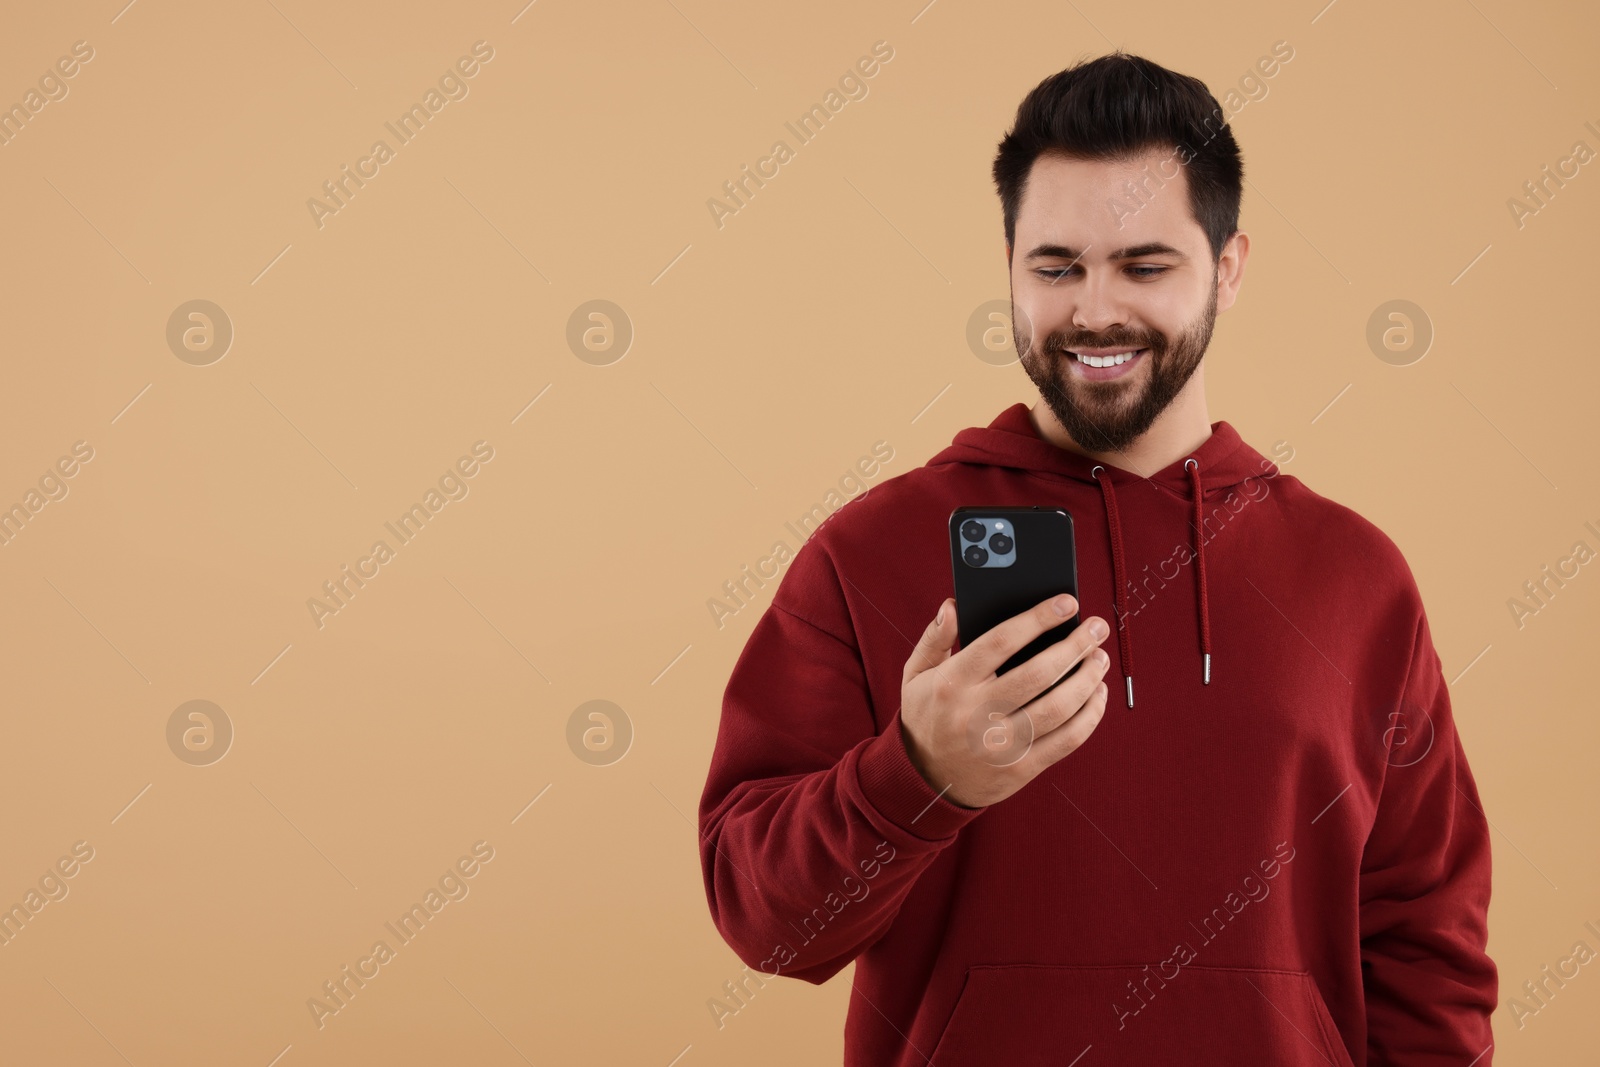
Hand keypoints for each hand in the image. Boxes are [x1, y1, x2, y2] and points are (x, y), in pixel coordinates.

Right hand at [898, 594, 1110, 808]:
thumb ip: (934, 638)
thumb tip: (953, 606)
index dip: (1038, 618)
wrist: (926, 781)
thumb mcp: (916, 674)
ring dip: (1087, 678)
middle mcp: (976, 713)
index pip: (1001, 641)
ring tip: (1099, 658)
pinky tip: (1097, 695)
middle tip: (1096, 627)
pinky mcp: (1021, 768)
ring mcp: (1001, 745)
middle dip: (1075, 645)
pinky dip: (1090, 715)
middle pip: (1039, 673)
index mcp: (952, 683)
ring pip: (1058, 706)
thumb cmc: (927, 717)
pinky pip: (1066, 740)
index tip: (1066, 603)